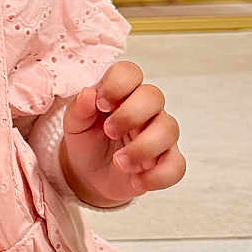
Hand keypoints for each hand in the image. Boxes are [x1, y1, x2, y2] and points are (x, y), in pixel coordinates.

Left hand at [58, 60, 184, 207]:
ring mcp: (159, 135)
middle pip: (154, 96)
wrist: (89, 174)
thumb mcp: (75, 125)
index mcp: (122, 93)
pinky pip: (176, 166)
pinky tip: (135, 179)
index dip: (118, 84)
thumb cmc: (86, 141)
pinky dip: (157, 175)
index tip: (101, 103)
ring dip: (142, 147)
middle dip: (130, 114)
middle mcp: (146, 110)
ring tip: (119, 162)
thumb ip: (79, 108)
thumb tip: (88, 94)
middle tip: (109, 131)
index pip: (130, 72)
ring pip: (169, 129)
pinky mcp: (166, 162)